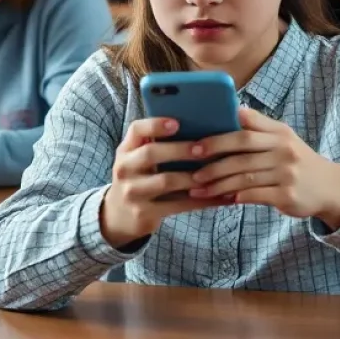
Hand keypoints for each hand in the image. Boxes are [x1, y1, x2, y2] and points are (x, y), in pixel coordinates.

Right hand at [100, 117, 230, 247]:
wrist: (119, 215)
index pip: (136, 129)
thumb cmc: (141, 177)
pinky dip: (202, 201)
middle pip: (151, 153)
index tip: (177, 123)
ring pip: (166, 181)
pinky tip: (221, 196)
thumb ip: (159, 143)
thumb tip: (202, 124)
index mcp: (127, 149)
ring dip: (193, 177)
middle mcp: (125, 168)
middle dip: (179, 150)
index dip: (155, 124)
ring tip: (216, 173)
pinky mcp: (143, 213)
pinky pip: (177, 205)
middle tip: (203, 149)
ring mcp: (132, 192)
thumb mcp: (139, 158)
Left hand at [189, 108, 339, 229]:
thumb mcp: (283, 139)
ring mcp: (287, 172)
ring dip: (218, 183)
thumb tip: (229, 116)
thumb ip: (258, 128)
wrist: (329, 186)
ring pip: (245, 176)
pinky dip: (236, 197)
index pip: (247, 128)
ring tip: (198, 188)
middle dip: (214, 158)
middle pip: (242, 151)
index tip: (197, 142)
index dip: (220, 135)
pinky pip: (255, 195)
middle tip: (192, 167)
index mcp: (279, 132)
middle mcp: (284, 149)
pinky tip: (222, 199)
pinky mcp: (287, 194)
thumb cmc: (296, 160)